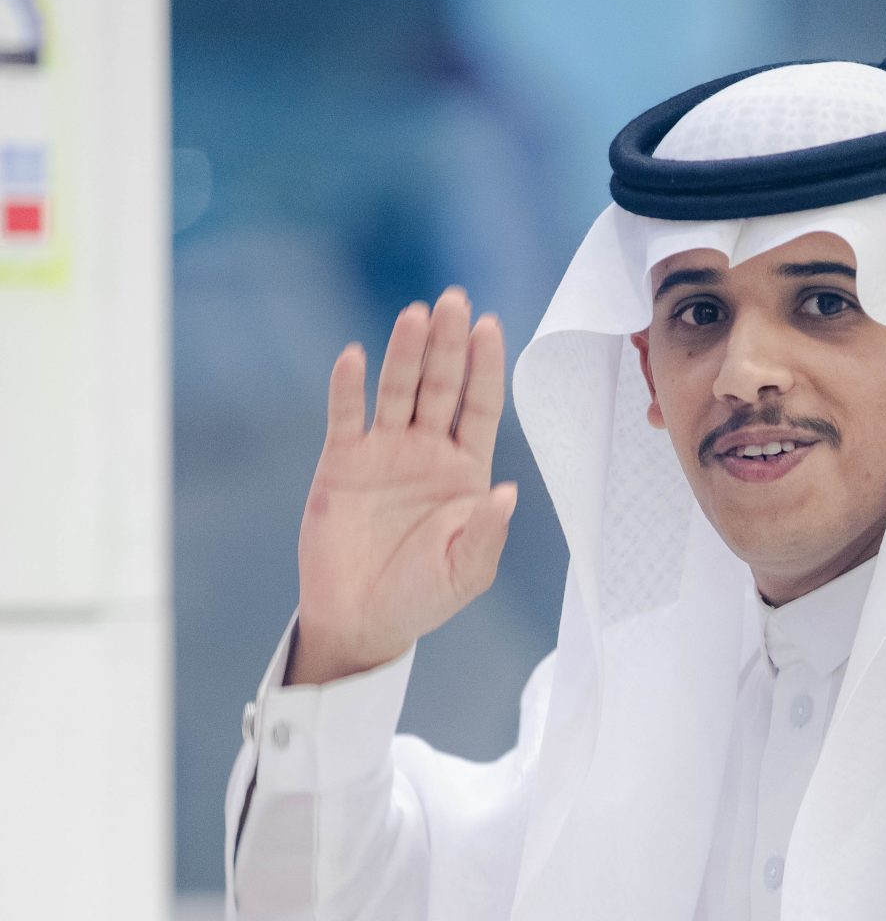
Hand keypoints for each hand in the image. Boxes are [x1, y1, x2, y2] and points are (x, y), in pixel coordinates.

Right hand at [290, 287, 516, 685]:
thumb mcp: (465, 572)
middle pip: (441, 385)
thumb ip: (485, 532)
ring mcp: (384, 451)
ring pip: (397, 390)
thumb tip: (508, 493)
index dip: (485, 367)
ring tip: (415, 316)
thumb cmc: (422, 596)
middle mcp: (427, 450)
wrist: (361, 619)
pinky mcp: (342, 462)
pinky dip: (348, 388)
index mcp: (466, 469)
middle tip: (454, 301)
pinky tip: (354, 357)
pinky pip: (346, 417)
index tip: (490, 327)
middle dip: (448, 343)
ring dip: (405, 354)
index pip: (480, 406)